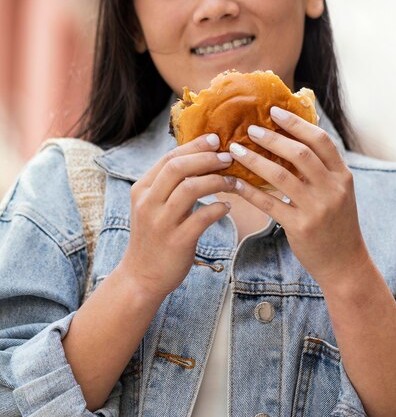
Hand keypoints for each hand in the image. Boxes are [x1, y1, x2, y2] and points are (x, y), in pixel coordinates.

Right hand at [120, 134, 234, 298]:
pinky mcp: (177, 241)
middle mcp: (148, 203)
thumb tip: (200, 158)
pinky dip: (219, 208)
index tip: (216, 139)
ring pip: (191, 189)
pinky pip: (203, 217)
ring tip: (233, 182)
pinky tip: (228, 207)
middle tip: (228, 157)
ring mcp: (161, 223)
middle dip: (207, 159)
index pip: (169, 158)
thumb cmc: (153, 237)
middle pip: (178, 168)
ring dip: (217, 181)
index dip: (194, 146)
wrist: (141, 277)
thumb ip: (169, 184)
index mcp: (142, 190)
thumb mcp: (152, 206)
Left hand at [228, 106, 369, 287]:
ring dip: (254, 161)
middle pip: (299, 154)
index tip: (274, 111)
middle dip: (272, 138)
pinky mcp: (301, 227)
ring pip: (281, 176)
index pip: (320, 140)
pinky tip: (235, 183)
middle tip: (250, 129)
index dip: (296, 123)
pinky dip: (250, 191)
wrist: (345, 264)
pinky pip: (270, 203)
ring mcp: (317, 208)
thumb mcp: (337, 192)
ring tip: (235, 150)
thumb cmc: (336, 224)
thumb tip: (291, 139)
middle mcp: (333, 189)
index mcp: (342, 176)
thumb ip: (320, 169)